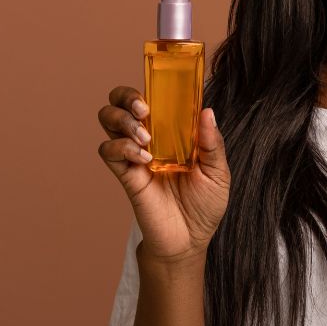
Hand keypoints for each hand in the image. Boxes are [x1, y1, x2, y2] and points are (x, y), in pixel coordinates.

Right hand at [97, 87, 230, 260]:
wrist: (190, 240)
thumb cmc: (205, 205)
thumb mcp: (218, 173)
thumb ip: (212, 144)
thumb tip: (206, 111)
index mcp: (172, 132)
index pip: (154, 98)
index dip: (151, 85)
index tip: (160, 84)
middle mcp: (150, 138)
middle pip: (120, 102)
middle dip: (126, 97)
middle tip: (144, 110)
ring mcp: (134, 155)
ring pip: (108, 120)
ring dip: (122, 120)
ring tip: (144, 137)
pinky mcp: (125, 175)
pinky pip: (108, 151)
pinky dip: (122, 148)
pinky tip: (143, 158)